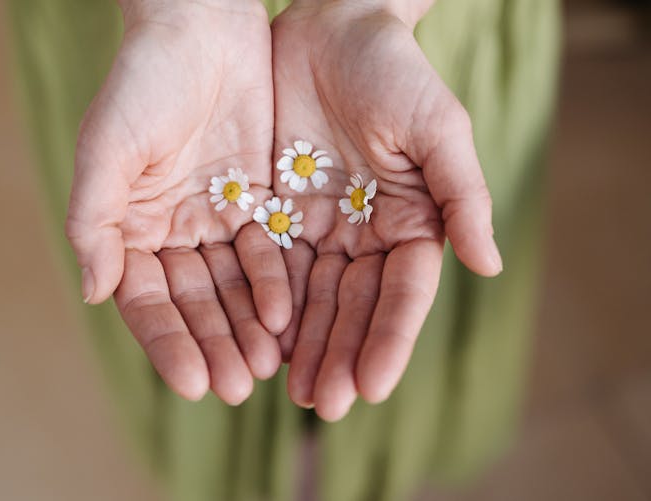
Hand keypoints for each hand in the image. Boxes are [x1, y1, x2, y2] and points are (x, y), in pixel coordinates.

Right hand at [66, 0, 290, 404]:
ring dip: (248, 327)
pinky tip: (287, 317)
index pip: (147, 299)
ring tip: (267, 368)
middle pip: (195, 302)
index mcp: (130, 225)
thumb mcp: (107, 148)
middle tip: (239, 388)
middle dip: (215, 344)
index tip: (193, 382)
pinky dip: (275, 284)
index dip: (168, 342)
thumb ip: (94, 222)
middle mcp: (174, 229)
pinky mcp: (258, 199)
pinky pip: (268, 251)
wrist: (202, 25)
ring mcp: (217, 217)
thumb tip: (96, 293)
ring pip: (234, 286)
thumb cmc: (144, 80)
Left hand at [271, 0, 502, 419]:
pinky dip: (265, 305)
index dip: (388, 339)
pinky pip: (269, 267)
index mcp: (412, 222)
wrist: (330, 27)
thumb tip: (489, 265)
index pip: (402, 293)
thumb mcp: (438, 127)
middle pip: (354, 307)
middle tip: (324, 404)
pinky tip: (257, 340)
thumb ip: (463, 196)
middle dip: (341, 355)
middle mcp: (366, 235)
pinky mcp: (276, 213)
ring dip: (303, 345)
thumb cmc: (394, 70)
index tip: (371, 385)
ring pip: (311, 298)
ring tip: (292, 391)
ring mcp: (321, 228)